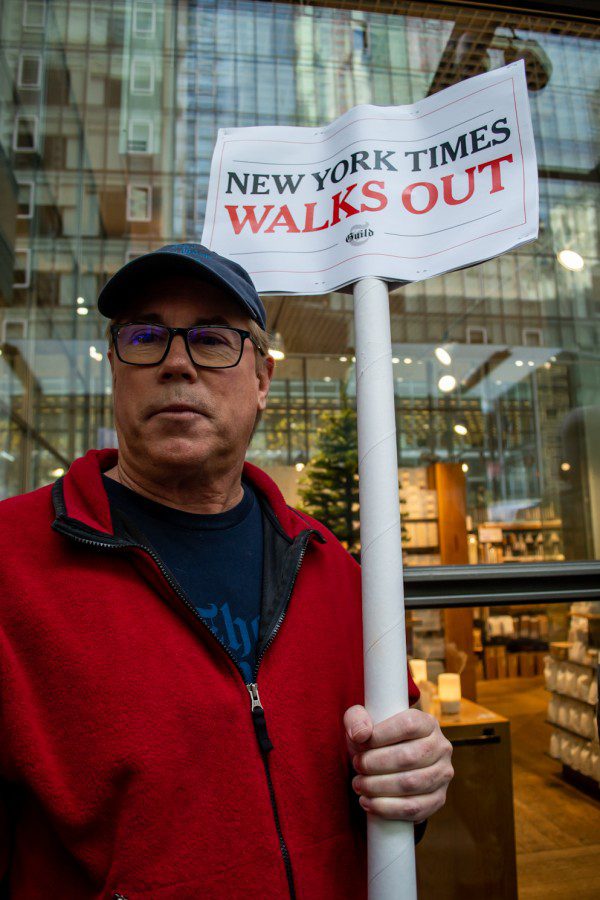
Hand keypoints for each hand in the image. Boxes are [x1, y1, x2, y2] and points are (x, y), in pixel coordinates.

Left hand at [344, 705, 453, 821]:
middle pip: (408, 757)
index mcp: (427, 722)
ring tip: (359, 785)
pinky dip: (388, 809)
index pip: (407, 725)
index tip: (360, 744)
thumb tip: (360, 735)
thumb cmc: (376, 739)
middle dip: (375, 764)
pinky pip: (415, 808)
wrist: (389, 763)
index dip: (380, 736)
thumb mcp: (363, 721)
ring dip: (378, 787)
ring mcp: (443, 774)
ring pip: (411, 784)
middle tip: (357, 766)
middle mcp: (441, 746)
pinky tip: (369, 803)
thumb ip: (356, 720)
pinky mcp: (439, 799)